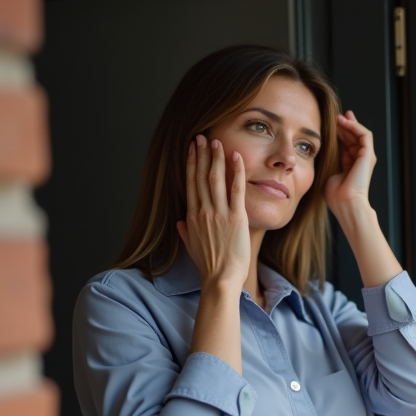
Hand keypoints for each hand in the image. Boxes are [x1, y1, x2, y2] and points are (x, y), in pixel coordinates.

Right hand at [177, 135, 249, 291]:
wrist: (220, 279)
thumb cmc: (209, 265)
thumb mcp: (191, 247)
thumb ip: (185, 232)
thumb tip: (179, 222)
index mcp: (191, 216)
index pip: (190, 183)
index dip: (191, 163)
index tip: (192, 149)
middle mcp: (203, 211)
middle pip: (200, 176)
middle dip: (201, 154)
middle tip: (202, 137)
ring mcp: (219, 213)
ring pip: (215, 179)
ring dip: (215, 157)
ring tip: (216, 141)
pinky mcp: (236, 218)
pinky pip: (236, 190)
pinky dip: (236, 171)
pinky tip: (236, 157)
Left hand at [324, 110, 376, 218]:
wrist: (346, 204)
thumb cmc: (336, 196)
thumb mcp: (329, 174)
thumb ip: (329, 163)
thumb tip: (321, 152)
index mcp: (351, 166)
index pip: (347, 145)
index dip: (339, 133)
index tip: (330, 124)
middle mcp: (360, 161)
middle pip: (353, 137)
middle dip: (344, 125)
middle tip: (334, 116)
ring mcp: (366, 158)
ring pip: (359, 134)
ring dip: (349, 123)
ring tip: (338, 117)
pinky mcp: (368, 155)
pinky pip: (364, 135)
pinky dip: (355, 126)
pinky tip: (344, 121)